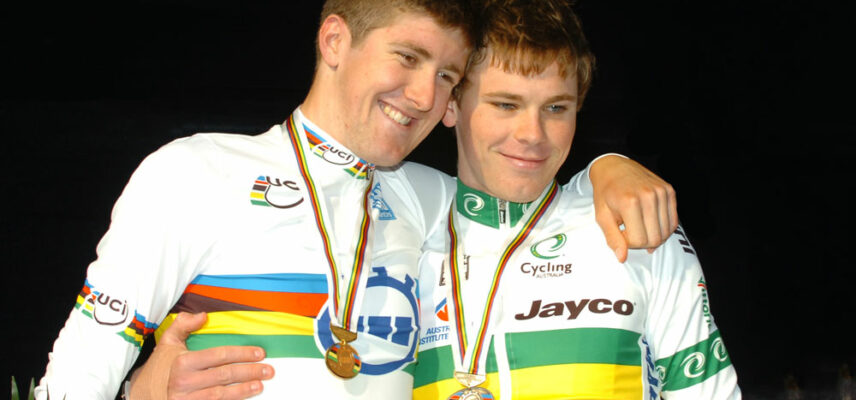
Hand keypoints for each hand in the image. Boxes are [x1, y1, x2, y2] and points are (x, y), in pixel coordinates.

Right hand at [129, 312, 273, 399]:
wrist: (142, 396)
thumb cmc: (159, 369)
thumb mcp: (167, 344)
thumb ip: (182, 325)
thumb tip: (203, 315)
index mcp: (182, 363)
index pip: (219, 356)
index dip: (241, 354)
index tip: (259, 353)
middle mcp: (184, 383)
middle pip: (224, 376)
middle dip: (249, 372)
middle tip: (268, 370)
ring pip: (221, 395)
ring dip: (243, 390)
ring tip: (260, 385)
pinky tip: (243, 398)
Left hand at [590, 155, 677, 261]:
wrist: (614, 167)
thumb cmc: (606, 193)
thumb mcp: (602, 216)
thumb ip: (612, 238)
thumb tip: (622, 258)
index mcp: (630, 202)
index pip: (639, 240)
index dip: (629, 243)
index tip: (621, 233)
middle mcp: (649, 196)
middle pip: (655, 238)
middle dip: (642, 242)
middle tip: (630, 232)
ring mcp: (662, 192)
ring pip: (666, 232)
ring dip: (653, 235)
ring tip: (639, 226)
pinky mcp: (669, 190)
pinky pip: (673, 221)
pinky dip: (663, 228)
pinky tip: (650, 223)